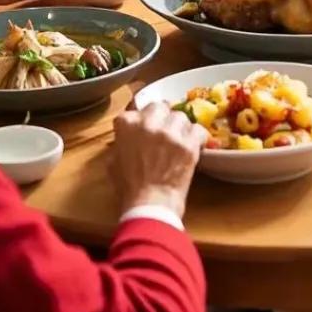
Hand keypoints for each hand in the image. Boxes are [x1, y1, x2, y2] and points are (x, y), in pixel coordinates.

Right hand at [113, 101, 208, 219]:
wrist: (150, 203)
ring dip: (180, 128)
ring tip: (178, 143)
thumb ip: (121, 141)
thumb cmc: (128, 187)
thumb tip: (129, 136)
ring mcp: (171, 131)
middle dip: (162, 118)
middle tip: (164, 133)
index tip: (147, 128)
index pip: (137, 109)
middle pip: (160, 107)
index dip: (144, 119)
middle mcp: (149, 122)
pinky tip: (192, 147)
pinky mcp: (189, 141)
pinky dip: (197, 138)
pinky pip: (198, 129)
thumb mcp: (113, 161)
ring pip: (181, 117)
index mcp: (127, 124)